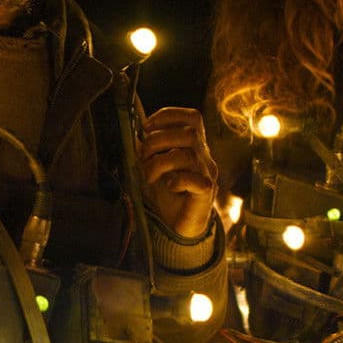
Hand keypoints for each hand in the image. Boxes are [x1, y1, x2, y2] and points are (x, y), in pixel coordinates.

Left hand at [140, 107, 218, 239]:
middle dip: (158, 140)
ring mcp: (208, 174)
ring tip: (149, 175)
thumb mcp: (154, 165)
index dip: (169, 116)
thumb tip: (135, 131)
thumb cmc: (167, 194)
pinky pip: (197, 180)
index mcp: (194, 146)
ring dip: (161, 162)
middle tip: (143, 156)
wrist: (181, 227)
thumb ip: (148, 149)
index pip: (193, 117)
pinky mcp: (206, 193)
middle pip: (190, 133)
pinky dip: (177, 180)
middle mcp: (205, 157)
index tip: (146, 127)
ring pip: (189, 155)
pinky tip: (168, 186)